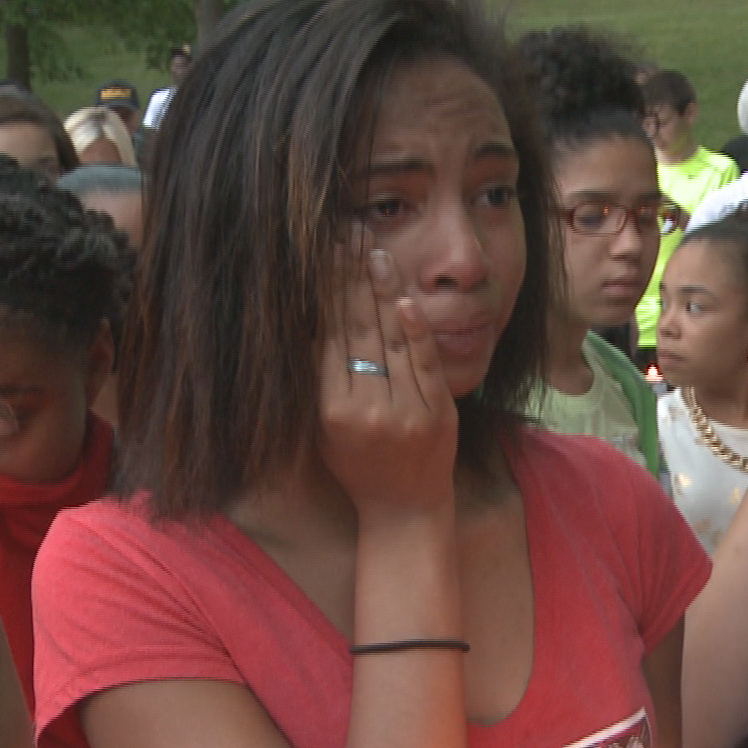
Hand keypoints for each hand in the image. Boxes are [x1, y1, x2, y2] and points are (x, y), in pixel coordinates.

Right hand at [317, 249, 458, 517]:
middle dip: (350, 280)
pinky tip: (406, 300)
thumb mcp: (323, 428)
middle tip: (345, 237)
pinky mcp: (438, 414)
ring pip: (391, 341)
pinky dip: (417, 332)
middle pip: (357, 332)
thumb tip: (308, 318)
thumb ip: (318, 380)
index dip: (324, 295)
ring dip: (382, 293)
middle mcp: (367, 411)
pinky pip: (426, 365)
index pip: (326, 340)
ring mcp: (407, 412)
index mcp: (331, 412)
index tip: (320, 256)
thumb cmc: (357, 464)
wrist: (404, 509)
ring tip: (373, 253)